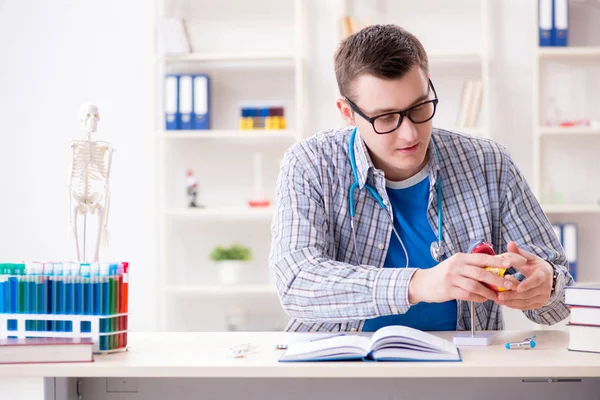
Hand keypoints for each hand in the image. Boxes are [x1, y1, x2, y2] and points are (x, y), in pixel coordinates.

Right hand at [408, 251, 527, 303]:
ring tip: (497, 296)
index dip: (497, 261)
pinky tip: (483, 299)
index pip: (482, 258)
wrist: (423, 283)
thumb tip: (494, 269)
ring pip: (475, 285)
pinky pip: (467, 295)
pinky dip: (478, 298)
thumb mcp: (457, 264)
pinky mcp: (449, 290)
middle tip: (509, 284)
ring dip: (489, 292)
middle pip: (481, 272)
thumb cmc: (443, 274)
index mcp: (460, 258)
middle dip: (497, 279)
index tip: (509, 264)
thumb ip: (472, 266)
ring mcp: (452, 278)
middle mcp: (456, 266)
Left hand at [495, 241, 553, 309]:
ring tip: (497, 298)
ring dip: (511, 301)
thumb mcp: (528, 257)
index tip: (517, 287)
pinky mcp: (538, 304)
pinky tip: (503, 302)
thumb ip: (518, 252)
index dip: (527, 284)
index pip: (536, 280)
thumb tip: (510, 243)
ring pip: (525, 302)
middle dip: (512, 295)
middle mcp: (545, 287)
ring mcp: (542, 297)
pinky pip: (525, 307)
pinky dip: (513, 305)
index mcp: (543, 274)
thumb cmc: (535, 266)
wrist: (547, 277)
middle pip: (528, 294)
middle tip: (498, 294)